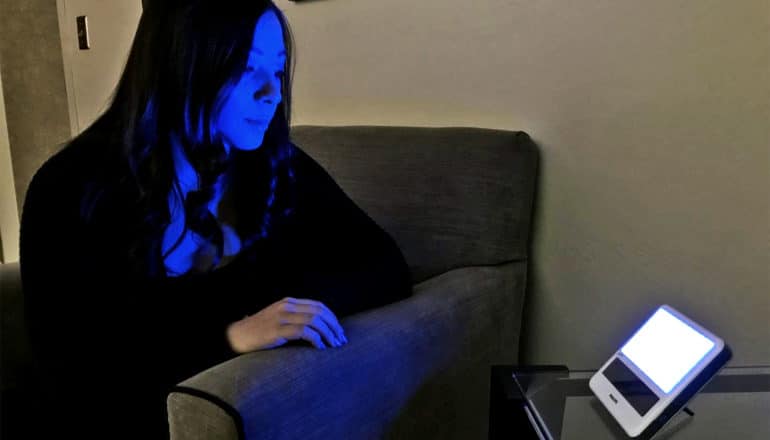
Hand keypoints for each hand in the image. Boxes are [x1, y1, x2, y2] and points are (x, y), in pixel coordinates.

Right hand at [226, 297, 347, 352]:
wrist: (236, 336)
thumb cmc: (259, 331)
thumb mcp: (279, 318)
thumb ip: (295, 318)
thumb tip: (319, 328)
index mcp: (289, 302)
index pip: (319, 306)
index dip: (332, 318)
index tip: (339, 331)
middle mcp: (287, 307)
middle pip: (320, 313)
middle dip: (334, 327)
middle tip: (341, 340)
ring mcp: (282, 317)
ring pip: (315, 321)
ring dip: (328, 334)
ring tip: (334, 345)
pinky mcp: (277, 330)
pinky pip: (304, 332)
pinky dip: (316, 340)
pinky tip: (320, 348)